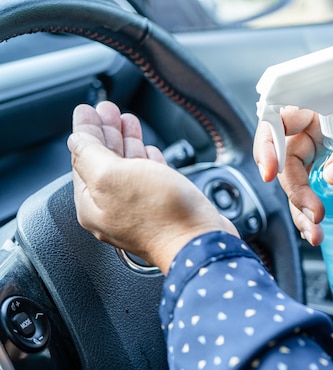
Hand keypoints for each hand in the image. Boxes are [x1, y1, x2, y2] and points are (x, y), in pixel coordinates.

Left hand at [68, 101, 238, 273]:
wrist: (200, 242)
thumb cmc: (160, 214)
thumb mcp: (113, 176)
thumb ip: (89, 155)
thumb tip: (76, 140)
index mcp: (93, 203)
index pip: (82, 159)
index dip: (85, 130)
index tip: (87, 109)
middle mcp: (113, 209)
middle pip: (103, 162)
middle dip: (106, 132)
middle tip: (109, 110)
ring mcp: (139, 210)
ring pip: (127, 168)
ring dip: (127, 142)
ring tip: (128, 121)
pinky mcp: (163, 210)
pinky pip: (149, 179)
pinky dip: (146, 160)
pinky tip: (149, 151)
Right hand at [253, 84, 332, 245]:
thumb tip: (331, 176)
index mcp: (324, 105)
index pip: (281, 118)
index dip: (268, 143)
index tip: (270, 172)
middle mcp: (318, 129)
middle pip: (287, 159)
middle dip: (294, 190)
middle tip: (315, 213)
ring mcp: (325, 154)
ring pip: (297, 182)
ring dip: (299, 209)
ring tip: (316, 233)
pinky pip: (312, 194)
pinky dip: (310, 215)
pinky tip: (318, 231)